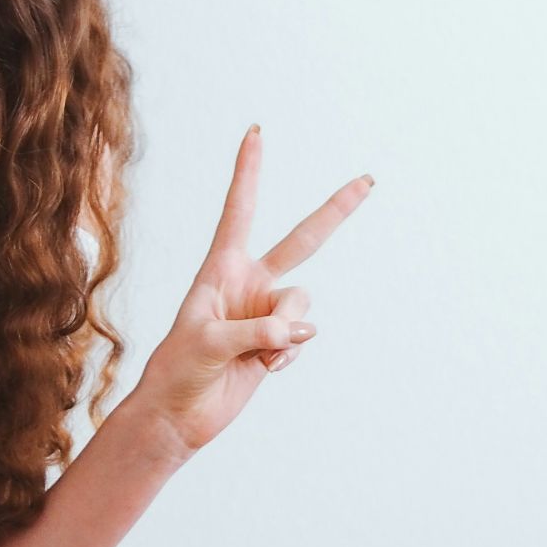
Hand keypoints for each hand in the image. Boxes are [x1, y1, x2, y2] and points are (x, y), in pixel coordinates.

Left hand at [132, 125, 372, 454]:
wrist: (180, 413)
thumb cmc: (178, 368)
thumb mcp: (208, 342)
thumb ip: (253, 331)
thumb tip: (297, 331)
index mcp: (221, 267)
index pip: (240, 210)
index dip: (249, 172)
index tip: (255, 133)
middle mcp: (249, 282)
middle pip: (302, 240)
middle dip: (335, 211)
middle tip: (368, 179)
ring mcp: (266, 312)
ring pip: (303, 306)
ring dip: (288, 331)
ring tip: (260, 352)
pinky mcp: (278, 342)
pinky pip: (303, 339)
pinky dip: (289, 355)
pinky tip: (266, 368)